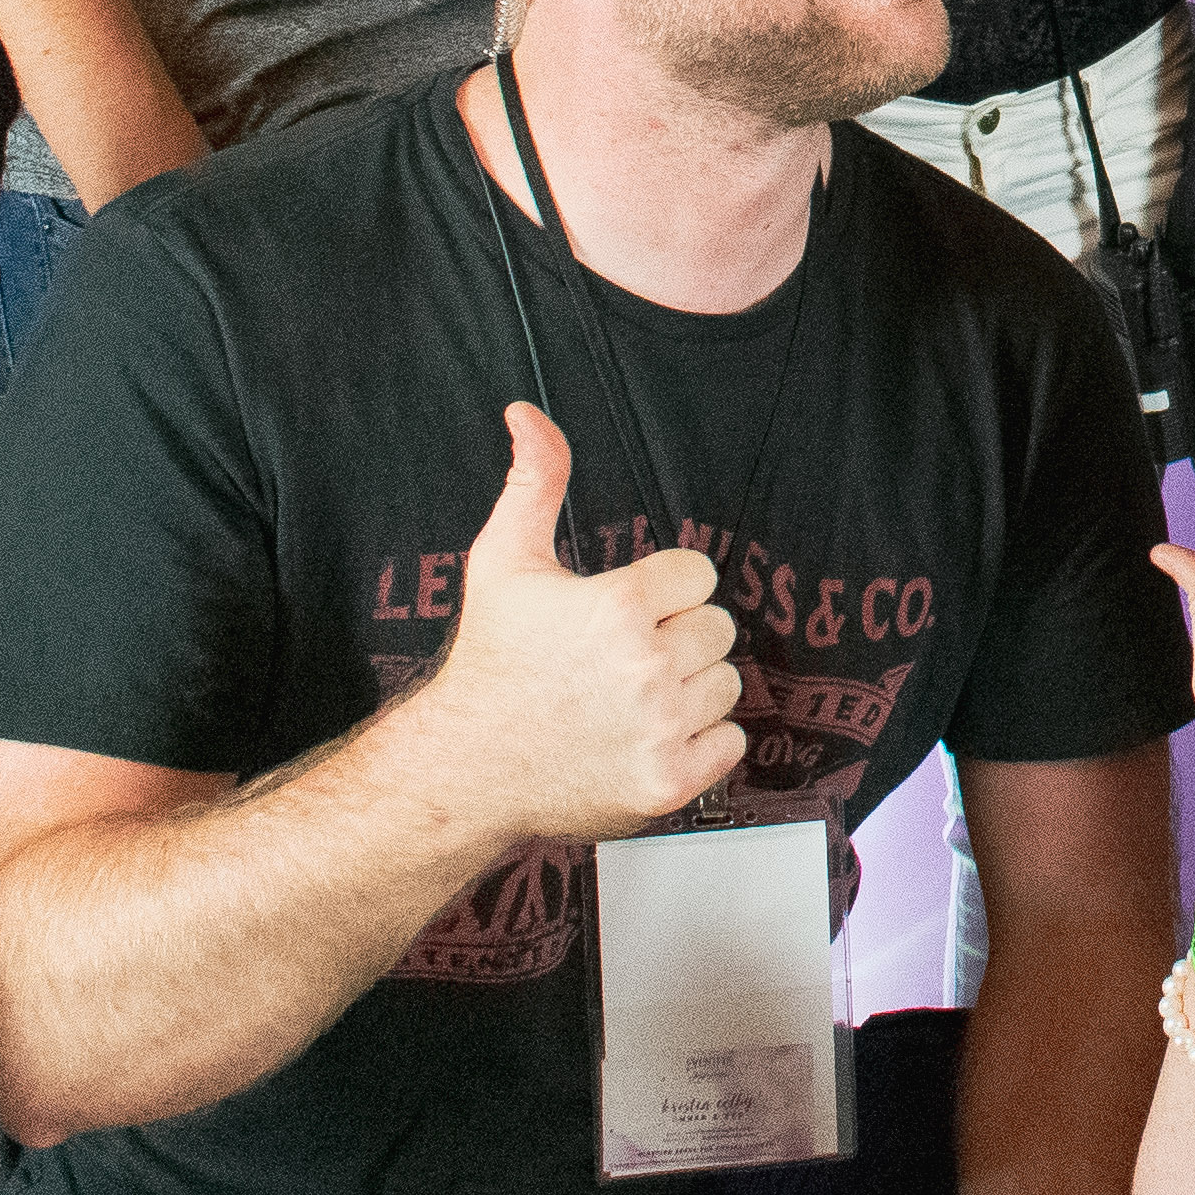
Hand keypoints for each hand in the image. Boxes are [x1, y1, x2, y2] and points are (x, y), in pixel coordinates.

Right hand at [416, 405, 746, 848]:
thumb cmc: (490, 662)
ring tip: (631, 698)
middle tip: (622, 659)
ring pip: (726, 684)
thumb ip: (535, 480)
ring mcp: (660, 729)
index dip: (662, 591)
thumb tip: (528, 412)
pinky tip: (647, 737)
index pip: (699, 575)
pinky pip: (730, 743)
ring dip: (690, 689)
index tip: (623, 612)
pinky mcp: (669, 782)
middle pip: (717, 628)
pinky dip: (700, 742)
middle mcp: (646, 666)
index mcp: (619, 605)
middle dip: (677, 636)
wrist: (464, 767)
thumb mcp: (504, 560)